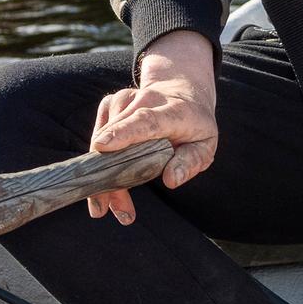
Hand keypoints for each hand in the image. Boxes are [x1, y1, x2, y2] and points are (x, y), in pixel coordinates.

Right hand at [88, 30, 218, 224]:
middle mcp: (145, 101)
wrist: (183, 94)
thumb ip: (191, 162)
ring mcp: (125, 99)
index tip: (102, 147)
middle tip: (103, 210)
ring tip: (111, 203)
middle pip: (115, 137)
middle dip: (105, 176)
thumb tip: (171, 179)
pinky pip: (97, 137)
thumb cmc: (194, 126)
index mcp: (172, 112)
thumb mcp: (205, 146)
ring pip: (101, 140)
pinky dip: (100, 162)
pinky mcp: (110, 103)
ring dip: (102, 176)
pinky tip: (111, 180)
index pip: (146, 120)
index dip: (123, 133)